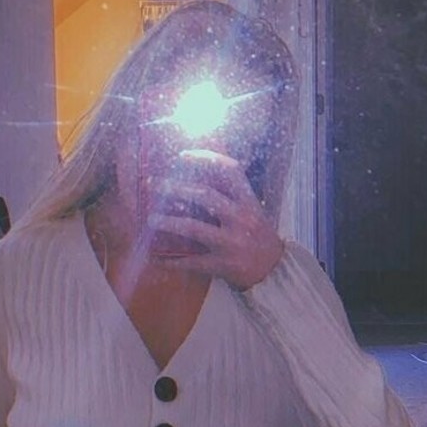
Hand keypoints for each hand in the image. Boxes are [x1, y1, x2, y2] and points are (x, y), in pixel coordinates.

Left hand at [147, 150, 283, 290]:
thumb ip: (231, 197)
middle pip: (205, 196)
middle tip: (154, 184)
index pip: (230, 171)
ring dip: (169, 222)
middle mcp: (240, 218)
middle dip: (176, 188)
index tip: (183, 155)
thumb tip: (196, 181)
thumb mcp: (253, 211)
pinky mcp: (223, 264)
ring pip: (194, 228)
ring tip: (151, 219)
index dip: (206, 158)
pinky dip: (173, 261)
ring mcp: (231, 242)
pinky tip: (158, 259)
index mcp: (248, 202)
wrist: (274, 270)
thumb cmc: (259, 237)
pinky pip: (193, 261)